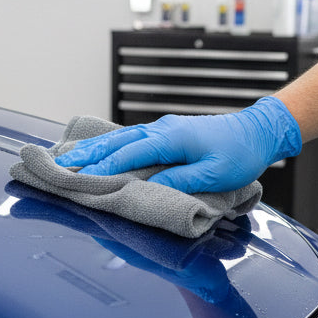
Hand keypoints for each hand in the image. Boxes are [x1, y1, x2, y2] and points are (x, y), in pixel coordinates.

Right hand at [54, 95, 301, 193]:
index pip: (128, 154)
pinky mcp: (167, 134)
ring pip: (121, 138)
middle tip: (59, 166)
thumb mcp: (214, 174)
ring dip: (95, 149)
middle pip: (117, 142)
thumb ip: (181, 181)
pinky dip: (111, 145)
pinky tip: (99, 150)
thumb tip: (151, 188)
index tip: (78, 179)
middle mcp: (162, 129)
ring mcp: (163, 129)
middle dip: (88, 156)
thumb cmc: (240, 154)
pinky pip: (132, 138)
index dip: (102, 168)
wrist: (258, 131)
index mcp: (171, 138)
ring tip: (69, 158)